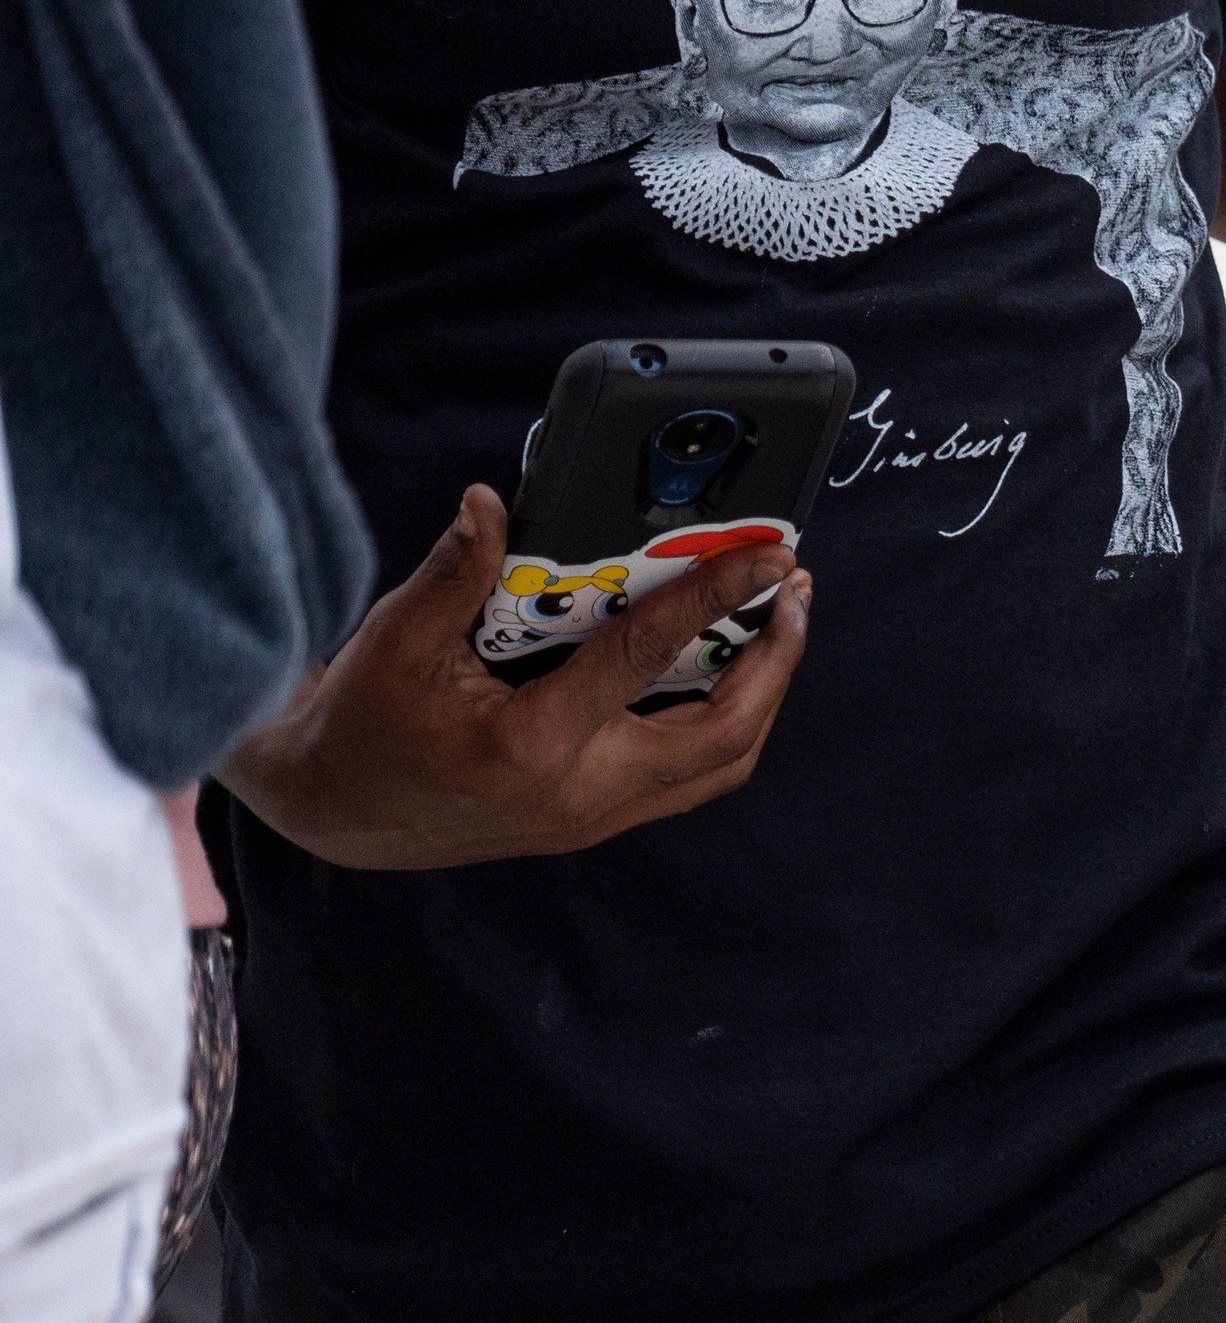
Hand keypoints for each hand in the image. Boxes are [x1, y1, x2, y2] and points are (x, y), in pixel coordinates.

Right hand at [219, 484, 811, 868]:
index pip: (647, 656)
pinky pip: (689, 775)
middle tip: (794, 589)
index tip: (771, 554)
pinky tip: (731, 664)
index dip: (716, 595)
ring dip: (764, 694)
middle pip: (725, 734)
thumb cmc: (361, 721)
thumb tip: (490, 502)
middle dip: (777, 659)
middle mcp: (581, 792)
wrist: (333, 811)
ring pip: (720, 764)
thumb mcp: (396, 639)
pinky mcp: (597, 820)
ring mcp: (595, 816)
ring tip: (779, 622)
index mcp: (533, 743)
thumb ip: (454, 572)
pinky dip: (726, 721)